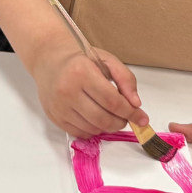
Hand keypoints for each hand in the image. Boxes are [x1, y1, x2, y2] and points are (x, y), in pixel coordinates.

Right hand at [28, 42, 148, 137]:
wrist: (49, 61)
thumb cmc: (80, 59)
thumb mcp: (107, 60)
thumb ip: (125, 78)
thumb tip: (135, 104)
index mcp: (81, 72)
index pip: (112, 101)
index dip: (130, 113)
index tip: (142, 118)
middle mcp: (67, 90)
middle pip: (103, 118)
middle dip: (121, 122)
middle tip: (126, 118)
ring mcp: (59, 106)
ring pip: (93, 128)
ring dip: (108, 127)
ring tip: (111, 116)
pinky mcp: (54, 116)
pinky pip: (80, 133)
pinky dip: (94, 130)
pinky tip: (96, 119)